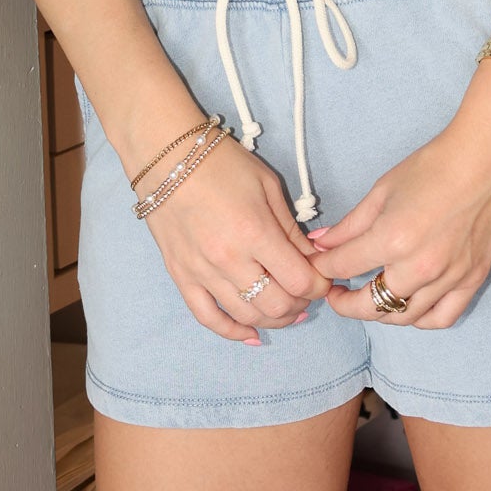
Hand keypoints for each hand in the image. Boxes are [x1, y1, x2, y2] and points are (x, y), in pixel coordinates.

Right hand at [142, 131, 332, 342]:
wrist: (166, 156)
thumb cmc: (222, 162)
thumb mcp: (267, 186)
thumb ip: (289, 228)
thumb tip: (312, 258)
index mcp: (255, 232)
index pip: (299, 280)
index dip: (319, 285)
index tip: (324, 279)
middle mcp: (229, 259)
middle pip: (276, 306)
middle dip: (301, 303)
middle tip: (307, 292)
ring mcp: (203, 272)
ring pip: (247, 316)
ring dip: (274, 319)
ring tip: (287, 310)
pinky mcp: (182, 278)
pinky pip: (209, 318)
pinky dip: (233, 332)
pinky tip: (251, 334)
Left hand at [304, 65, 490, 327]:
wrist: (488, 159)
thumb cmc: (435, 165)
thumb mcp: (384, 189)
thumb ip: (351, 223)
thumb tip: (321, 243)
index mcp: (393, 238)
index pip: (345, 266)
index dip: (324, 268)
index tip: (317, 267)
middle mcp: (419, 267)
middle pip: (371, 304)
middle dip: (345, 303)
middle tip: (336, 294)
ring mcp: (448, 279)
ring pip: (404, 316)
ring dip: (379, 312)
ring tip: (368, 298)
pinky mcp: (472, 281)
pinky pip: (441, 318)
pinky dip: (420, 319)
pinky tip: (408, 305)